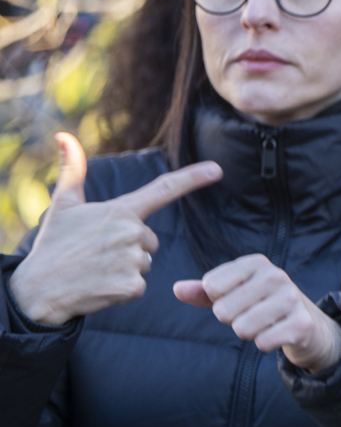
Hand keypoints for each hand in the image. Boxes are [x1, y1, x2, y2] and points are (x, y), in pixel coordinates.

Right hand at [7, 134, 221, 325]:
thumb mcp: (63, 205)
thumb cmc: (53, 245)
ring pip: (144, 262)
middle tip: (96, 252)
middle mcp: (131, 232)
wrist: (37, 290)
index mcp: (120, 211)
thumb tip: (64, 136)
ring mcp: (133, 259)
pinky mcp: (132, 286)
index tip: (218, 169)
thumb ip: (73, 171)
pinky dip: (122, 288)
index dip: (193, 178)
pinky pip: (139, 284)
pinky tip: (99, 286)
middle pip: (149, 239)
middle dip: (129, 246)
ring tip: (95, 268)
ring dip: (124, 267)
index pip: (163, 189)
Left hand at [175, 255, 340, 374]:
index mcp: (256, 262)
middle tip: (252, 315)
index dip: (218, 300)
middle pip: (223, 310)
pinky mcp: (301, 323)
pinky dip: (264, 344)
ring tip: (265, 324)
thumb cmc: (261, 304)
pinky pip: (262, 342)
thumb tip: (177, 289)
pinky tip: (277, 334)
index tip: (238, 299)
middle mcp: (276, 275)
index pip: (211, 286)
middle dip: (233, 320)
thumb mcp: (234, 292)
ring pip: (241, 328)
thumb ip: (204, 291)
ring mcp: (291, 298)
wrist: (307, 323)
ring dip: (248, 333)